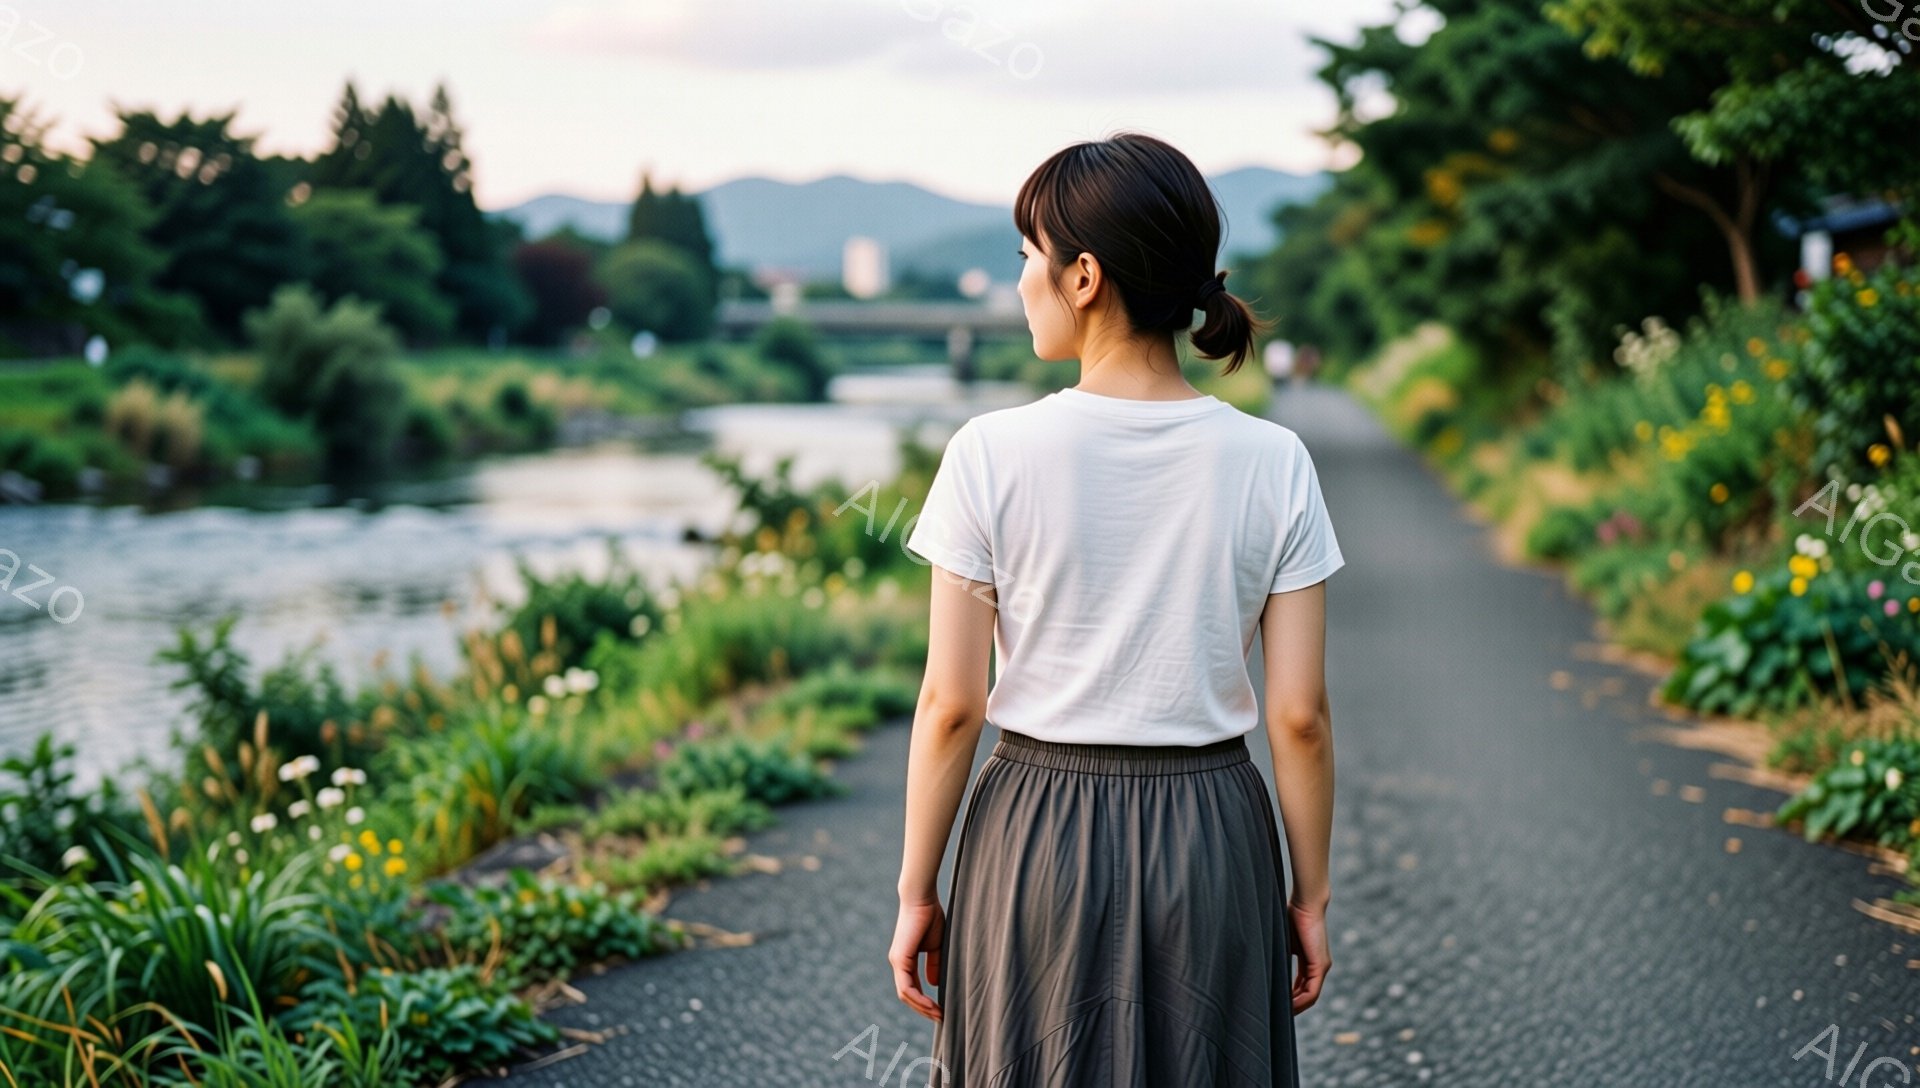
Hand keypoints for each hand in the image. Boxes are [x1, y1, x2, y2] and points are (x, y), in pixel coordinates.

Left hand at [891, 896, 945, 1021]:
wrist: (922, 898)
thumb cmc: (929, 917)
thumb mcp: (935, 946)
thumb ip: (933, 964)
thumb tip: (934, 984)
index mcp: (905, 960)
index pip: (912, 988)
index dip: (925, 1001)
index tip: (941, 1009)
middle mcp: (898, 963)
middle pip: (907, 996)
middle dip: (924, 1009)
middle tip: (941, 1018)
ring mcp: (897, 962)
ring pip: (905, 995)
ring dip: (922, 1007)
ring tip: (939, 1014)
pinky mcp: (900, 959)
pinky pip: (906, 986)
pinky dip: (918, 998)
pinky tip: (931, 1004)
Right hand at [1286, 901, 1330, 1013]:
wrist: (1306, 902)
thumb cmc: (1292, 915)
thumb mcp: (1282, 940)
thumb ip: (1277, 954)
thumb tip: (1260, 964)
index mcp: (1309, 959)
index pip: (1300, 984)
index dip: (1289, 996)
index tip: (1275, 1002)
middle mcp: (1318, 966)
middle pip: (1306, 994)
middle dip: (1292, 1005)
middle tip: (1276, 1013)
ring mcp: (1322, 966)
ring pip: (1310, 996)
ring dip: (1296, 1006)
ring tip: (1280, 1014)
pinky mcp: (1321, 965)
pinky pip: (1312, 991)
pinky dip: (1301, 1001)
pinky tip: (1288, 1006)